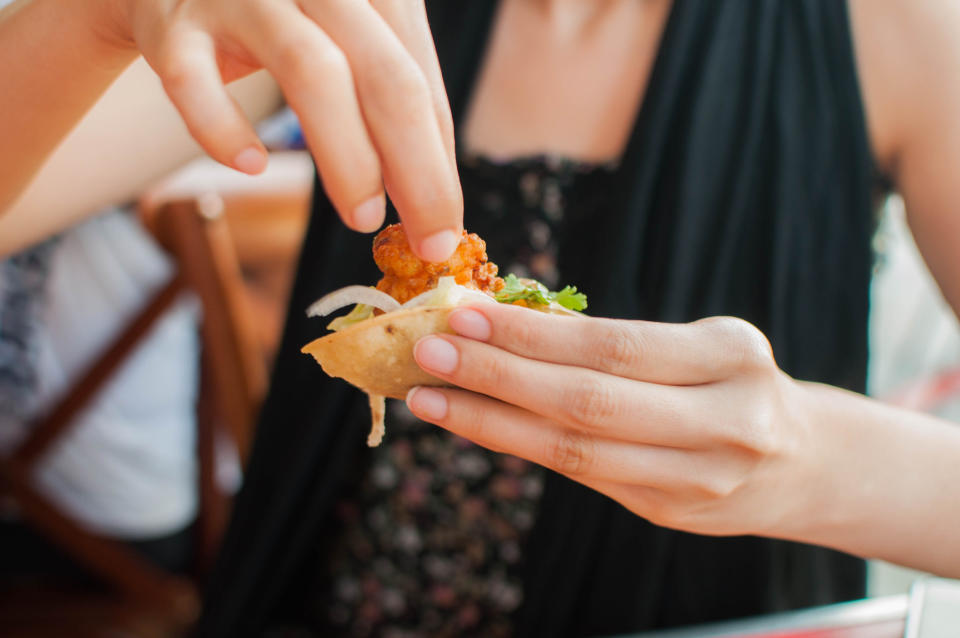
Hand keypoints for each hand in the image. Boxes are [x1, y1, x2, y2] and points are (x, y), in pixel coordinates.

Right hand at [99, 0, 461, 259]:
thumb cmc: (277, 19)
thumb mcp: (344, 39)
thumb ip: (387, 103)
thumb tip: (430, 197)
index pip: (419, 77)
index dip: (440, 159)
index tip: (447, 227)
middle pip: (385, 75)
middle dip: (416, 169)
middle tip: (428, 242)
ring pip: (310, 70)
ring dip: (347, 156)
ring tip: (363, 217)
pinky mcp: (171, 19)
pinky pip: (193, 78)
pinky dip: (223, 127)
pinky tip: (251, 164)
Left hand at [406, 304, 816, 537]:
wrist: (802, 464)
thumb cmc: (734, 384)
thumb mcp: (698, 345)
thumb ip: (615, 342)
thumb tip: (508, 322)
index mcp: (732, 358)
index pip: (613, 347)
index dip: (533, 337)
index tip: (465, 315)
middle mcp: (723, 423)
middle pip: (588, 402)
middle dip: (497, 377)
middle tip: (429, 351)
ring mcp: (696, 479)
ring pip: (575, 450)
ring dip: (491, 422)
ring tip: (430, 397)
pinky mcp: (668, 513)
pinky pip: (579, 474)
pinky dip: (520, 446)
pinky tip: (475, 424)